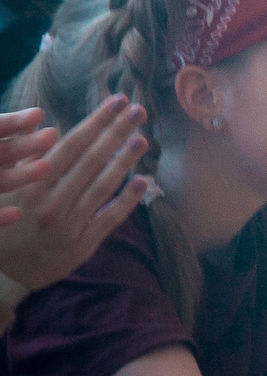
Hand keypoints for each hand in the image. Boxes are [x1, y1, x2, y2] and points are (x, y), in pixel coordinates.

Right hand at [0, 99, 148, 293]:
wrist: (2, 274)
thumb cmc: (7, 220)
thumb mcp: (8, 187)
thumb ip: (28, 160)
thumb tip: (49, 129)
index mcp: (32, 184)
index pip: (71, 145)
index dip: (96, 121)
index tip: (116, 101)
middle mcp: (50, 202)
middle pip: (90, 160)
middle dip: (116, 132)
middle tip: (139, 110)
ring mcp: (68, 224)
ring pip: (102, 187)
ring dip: (125, 160)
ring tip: (142, 138)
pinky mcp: (82, 245)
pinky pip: (109, 218)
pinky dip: (127, 200)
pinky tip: (143, 180)